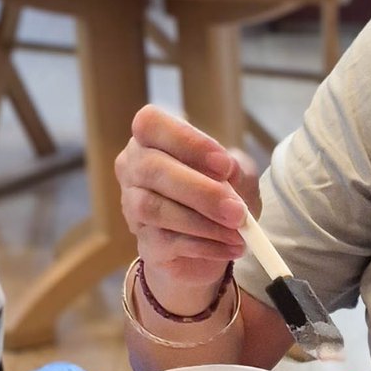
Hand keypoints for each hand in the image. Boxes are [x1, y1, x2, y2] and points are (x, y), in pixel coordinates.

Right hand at [116, 104, 259, 309]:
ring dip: (203, 222)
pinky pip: (167, 242)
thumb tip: (227, 171)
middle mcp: (134, 168)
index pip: (151, 123)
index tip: (225, 165)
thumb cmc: (221, 195)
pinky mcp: (144, 242)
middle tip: (237, 210)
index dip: (188, 141)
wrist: (214, 244)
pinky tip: (231, 247)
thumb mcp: (238, 175)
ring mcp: (132, 206)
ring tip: (238, 232)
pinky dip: (206, 245)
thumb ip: (235, 168)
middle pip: (152, 169)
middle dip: (201, 191)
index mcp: (153, 139)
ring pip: (154, 209)